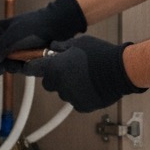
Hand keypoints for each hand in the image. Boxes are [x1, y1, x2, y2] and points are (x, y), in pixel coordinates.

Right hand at [0, 0, 85, 72]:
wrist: (59, 25)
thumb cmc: (34, 28)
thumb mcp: (13, 37)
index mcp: (1, 29)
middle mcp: (9, 37)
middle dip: (3, 64)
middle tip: (10, 67)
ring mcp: (20, 45)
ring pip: (11, 61)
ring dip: (15, 66)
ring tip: (22, 65)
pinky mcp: (30, 52)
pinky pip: (23, 63)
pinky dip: (25, 66)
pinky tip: (30, 65)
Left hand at [23, 35, 146, 112]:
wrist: (120, 70)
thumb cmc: (100, 53)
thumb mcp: (79, 42)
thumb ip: (62, 46)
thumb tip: (53, 48)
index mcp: (55, 67)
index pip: (32, 69)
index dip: (30, 67)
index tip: (29, 67)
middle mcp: (59, 84)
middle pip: (49, 83)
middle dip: (55, 77)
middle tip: (69, 69)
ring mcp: (70, 97)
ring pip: (63, 92)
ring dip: (69, 86)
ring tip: (85, 77)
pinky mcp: (81, 106)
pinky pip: (76, 101)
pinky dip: (81, 95)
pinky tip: (91, 86)